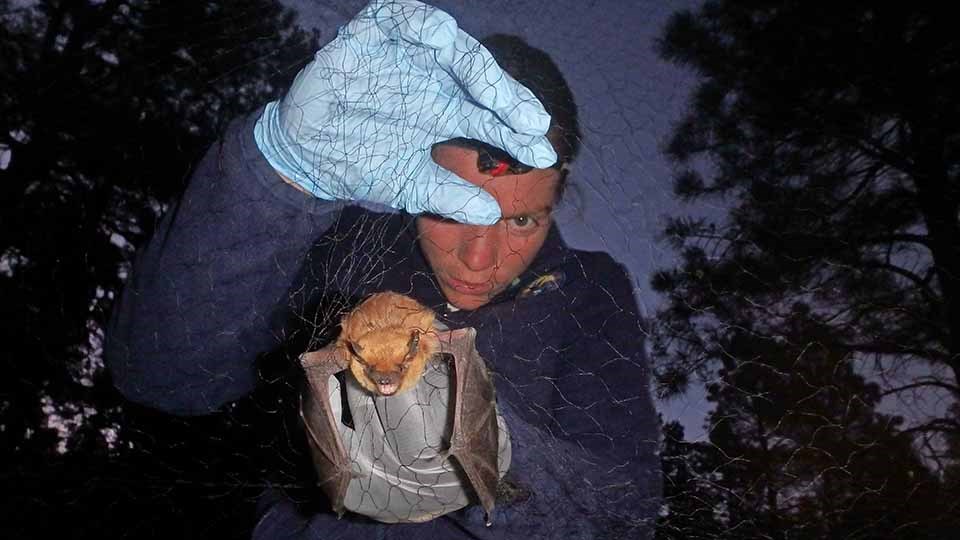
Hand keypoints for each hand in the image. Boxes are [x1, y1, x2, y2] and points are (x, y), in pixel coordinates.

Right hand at [255, 0, 556, 224]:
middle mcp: (434, 79)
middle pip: (480, 80)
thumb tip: (491, 214)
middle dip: (507, 100)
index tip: (542, 154)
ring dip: (475, 64)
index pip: (491, 116)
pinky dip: (416, 21)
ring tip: (496, 91)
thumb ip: (449, 198)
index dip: (517, 132)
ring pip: (449, 46)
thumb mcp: (410, 186)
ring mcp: (404, 56)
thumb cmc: (362, 165)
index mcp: (448, 110)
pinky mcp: (368, 37)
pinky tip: (438, 35)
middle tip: (530, 124)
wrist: (306, 159)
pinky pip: (394, 16)